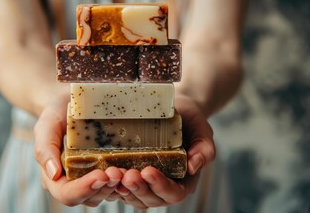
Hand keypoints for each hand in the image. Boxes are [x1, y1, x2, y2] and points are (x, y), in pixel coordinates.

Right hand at [34, 90, 123, 206]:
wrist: (71, 102)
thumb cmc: (56, 114)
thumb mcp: (46, 125)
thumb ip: (44, 148)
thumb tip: (53, 173)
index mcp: (55, 178)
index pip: (67, 194)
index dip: (84, 189)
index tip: (100, 175)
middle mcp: (75, 183)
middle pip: (90, 198)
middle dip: (105, 187)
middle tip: (118, 171)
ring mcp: (93, 179)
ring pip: (107, 194)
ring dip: (119, 186)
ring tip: (129, 171)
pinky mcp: (108, 171)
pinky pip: (119, 185)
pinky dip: (128, 181)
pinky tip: (136, 169)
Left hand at [114, 93, 215, 208]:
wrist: (175, 111)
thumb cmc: (190, 122)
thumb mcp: (203, 131)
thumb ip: (204, 150)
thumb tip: (193, 166)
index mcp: (184, 182)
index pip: (173, 193)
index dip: (161, 186)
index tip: (149, 171)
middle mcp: (163, 187)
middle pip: (151, 199)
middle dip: (138, 189)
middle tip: (128, 174)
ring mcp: (146, 184)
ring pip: (134, 196)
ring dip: (123, 189)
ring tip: (114, 174)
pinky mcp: (131, 175)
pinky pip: (121, 187)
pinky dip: (113, 184)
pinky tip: (105, 173)